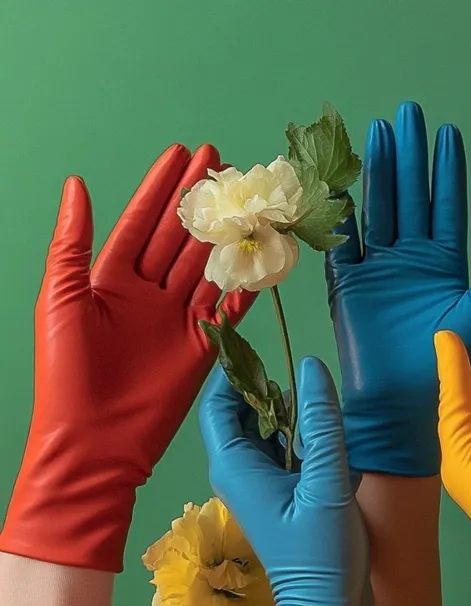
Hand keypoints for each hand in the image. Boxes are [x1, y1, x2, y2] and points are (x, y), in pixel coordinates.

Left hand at [0, 145, 252, 572]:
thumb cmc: (67, 373)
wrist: (95, 440)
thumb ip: (72, 242)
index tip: (181, 154)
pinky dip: (246, 283)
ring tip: (246, 197)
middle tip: (221, 161)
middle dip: (199, 200)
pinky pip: (228, 307)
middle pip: (179, 238)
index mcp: (109, 280)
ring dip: (226, 232)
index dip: (161, 189)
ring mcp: (177, 320)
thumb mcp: (60, 298)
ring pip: (207, 266)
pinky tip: (262, 254)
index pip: (141, 223)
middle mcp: (147, 295)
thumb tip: (78, 185)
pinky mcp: (202, 347)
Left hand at [199, 358, 370, 605]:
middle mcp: (238, 471)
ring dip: (291, 416)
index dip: (235, 370)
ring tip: (321, 410)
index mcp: (235, 464)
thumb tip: (310, 365)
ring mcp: (257, 484)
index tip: (264, 346)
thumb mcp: (327, 482)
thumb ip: (320, 422)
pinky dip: (301, 439)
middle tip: (306, 381)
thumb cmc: (323, 553)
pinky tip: (328, 442)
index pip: (217, 402)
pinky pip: (282, 452)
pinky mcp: (278, 496)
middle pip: (242, 413)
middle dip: (270, 391)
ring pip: (265, 431)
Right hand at [326, 100, 470, 476]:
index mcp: (444, 262)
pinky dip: (341, 216)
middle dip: (408, 156)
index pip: (445, 206)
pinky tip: (340, 184)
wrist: (401, 405)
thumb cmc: (445, 363)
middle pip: (408, 197)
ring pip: (377, 210)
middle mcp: (411, 258)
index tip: (447, 132)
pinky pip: (344, 243)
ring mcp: (378, 268)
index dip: (445, 171)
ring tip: (378, 132)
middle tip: (407, 113)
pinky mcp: (347, 284)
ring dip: (377, 173)